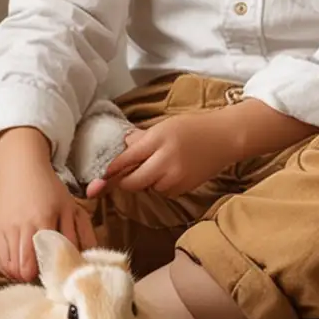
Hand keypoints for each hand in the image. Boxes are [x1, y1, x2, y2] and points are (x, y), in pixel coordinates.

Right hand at [0, 166, 95, 283]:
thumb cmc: (50, 190)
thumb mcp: (71, 207)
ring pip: (10, 268)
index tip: (57, 273)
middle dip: (34, 277)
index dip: (50, 273)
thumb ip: (82, 233)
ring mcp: (5, 229)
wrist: (22, 170)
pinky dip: (8, 269)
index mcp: (44, 219)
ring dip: (21, 275)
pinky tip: (20, 266)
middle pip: (23, 269)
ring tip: (32, 270)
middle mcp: (22, 226)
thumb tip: (87, 260)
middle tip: (44, 273)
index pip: (44, 259)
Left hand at [85, 110, 243, 199]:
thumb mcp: (164, 126)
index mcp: (158, 140)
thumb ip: (141, 140)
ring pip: (146, 187)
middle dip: (124, 181)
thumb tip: (122, 149)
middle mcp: (165, 161)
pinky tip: (171, 172)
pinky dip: (159, 185)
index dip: (109, 173)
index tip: (93, 185)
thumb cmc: (192, 127)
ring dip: (144, 181)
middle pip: (133, 182)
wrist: (225, 138)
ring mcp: (175, 178)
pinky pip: (161, 191)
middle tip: (120, 175)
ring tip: (158, 163)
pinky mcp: (183, 189)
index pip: (126, 160)